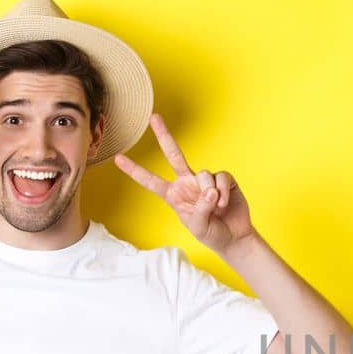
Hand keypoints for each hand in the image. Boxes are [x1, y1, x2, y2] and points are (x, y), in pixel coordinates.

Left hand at [114, 113, 254, 252]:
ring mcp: (205, 180)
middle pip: (173, 155)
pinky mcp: (223, 180)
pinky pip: (222, 178)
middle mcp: (187, 182)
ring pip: (204, 174)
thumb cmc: (211, 233)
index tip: (118, 158)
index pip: (151, 181)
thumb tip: (210, 190)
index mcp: (173, 195)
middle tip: (154, 117)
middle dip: (163, 135)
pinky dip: (224, 192)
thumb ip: (201, 208)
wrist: (234, 236)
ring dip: (211, 194)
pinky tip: (225, 203)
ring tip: (217, 208)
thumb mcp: (199, 226)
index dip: (135, 170)